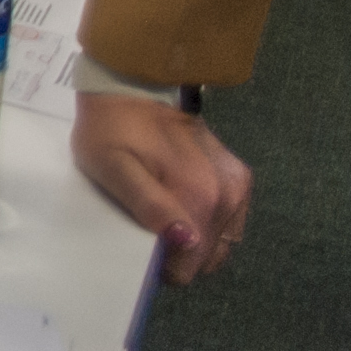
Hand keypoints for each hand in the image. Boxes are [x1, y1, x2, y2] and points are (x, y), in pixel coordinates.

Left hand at [73, 94, 250, 281]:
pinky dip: (210, 223)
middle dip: (180, 254)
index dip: (163, 265)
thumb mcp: (111, 167)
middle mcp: (227, 196)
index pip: (190, 266)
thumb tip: (186, 240)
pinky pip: (229, 221)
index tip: (142, 245)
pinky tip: (185, 205)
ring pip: (220, 242)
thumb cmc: (111, 130)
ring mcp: (237, 186)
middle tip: (149, 227)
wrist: (130, 84)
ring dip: (196, 240)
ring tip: (165, 215)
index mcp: (198, 198)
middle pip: (207, 257)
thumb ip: (148, 205)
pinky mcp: (239, 176)